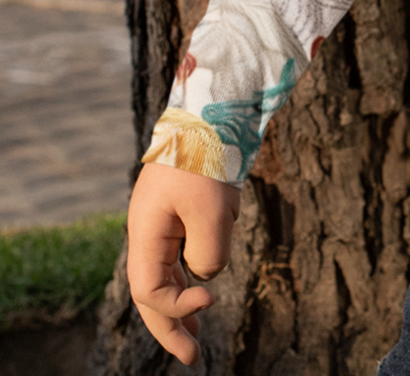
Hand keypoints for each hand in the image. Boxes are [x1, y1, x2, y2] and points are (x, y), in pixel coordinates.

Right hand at [127, 161, 241, 364]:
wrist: (211, 109)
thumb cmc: (207, 158)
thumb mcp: (213, 212)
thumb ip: (209, 253)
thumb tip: (207, 273)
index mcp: (146, 233)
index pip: (151, 291)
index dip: (178, 305)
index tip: (211, 300)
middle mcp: (150, 231)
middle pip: (154, 291)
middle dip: (172, 325)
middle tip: (193, 357)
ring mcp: (165, 221)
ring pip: (173, 269)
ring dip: (187, 293)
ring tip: (198, 320)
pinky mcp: (184, 210)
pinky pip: (188, 246)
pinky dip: (199, 263)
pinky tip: (209, 271)